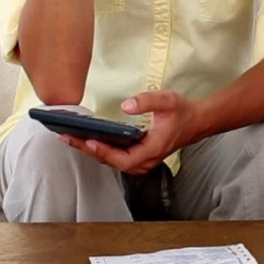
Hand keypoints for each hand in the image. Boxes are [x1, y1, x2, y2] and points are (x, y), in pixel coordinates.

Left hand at [60, 91, 199, 174]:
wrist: (196, 122)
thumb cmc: (182, 112)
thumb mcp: (167, 101)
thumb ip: (147, 101)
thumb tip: (126, 105)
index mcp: (153, 150)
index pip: (124, 159)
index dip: (105, 152)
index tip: (88, 141)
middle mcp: (146, 160)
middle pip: (112, 162)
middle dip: (89, 151)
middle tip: (67, 138)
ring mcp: (143, 160)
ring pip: (113, 162)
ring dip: (92, 151)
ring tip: (72, 139)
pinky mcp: (140, 156)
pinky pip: (117, 158)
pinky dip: (101, 150)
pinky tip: (89, 141)